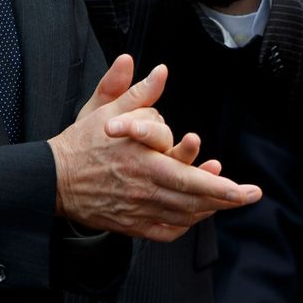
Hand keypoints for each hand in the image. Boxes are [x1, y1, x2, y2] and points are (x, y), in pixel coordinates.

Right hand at [48, 55, 261, 240]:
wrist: (51, 179)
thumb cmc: (81, 143)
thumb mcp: (107, 111)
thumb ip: (137, 92)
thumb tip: (159, 70)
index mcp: (143, 163)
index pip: (191, 179)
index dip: (221, 187)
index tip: (245, 189)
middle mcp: (145, 190)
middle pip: (195, 201)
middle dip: (228, 200)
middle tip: (250, 196)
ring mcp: (138, 211)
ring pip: (184, 216)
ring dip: (210, 209)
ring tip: (231, 201)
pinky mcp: (131, 225)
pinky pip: (167, 231)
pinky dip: (185, 224)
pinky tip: (197, 214)